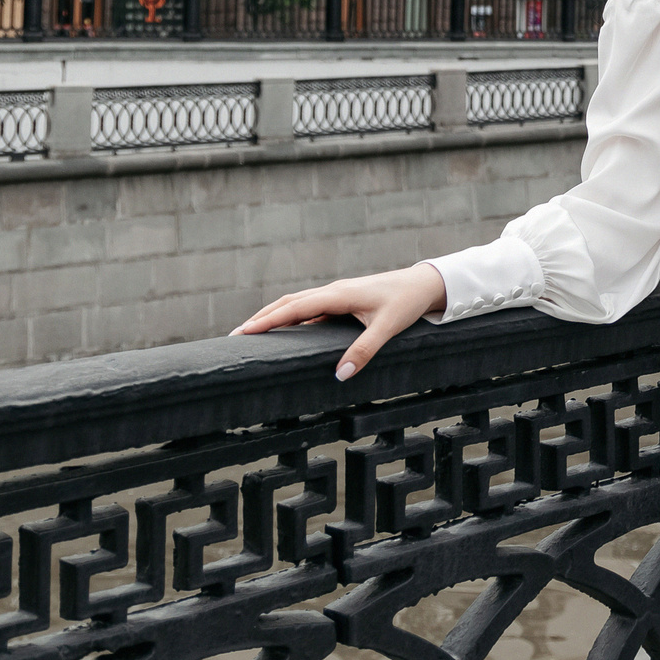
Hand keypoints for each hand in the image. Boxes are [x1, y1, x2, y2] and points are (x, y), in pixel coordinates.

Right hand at [231, 263, 447, 381]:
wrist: (424, 284)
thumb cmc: (406, 303)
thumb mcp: (387, 328)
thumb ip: (364, 351)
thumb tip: (340, 375)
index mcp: (338, 295)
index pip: (295, 308)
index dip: (268, 320)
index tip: (244, 331)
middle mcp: (333, 292)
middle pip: (289, 303)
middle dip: (262, 318)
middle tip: (235, 336)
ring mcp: (337, 295)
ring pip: (298, 303)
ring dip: (274, 315)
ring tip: (251, 332)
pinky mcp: (342, 301)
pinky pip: (310, 308)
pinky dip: (292, 317)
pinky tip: (285, 331)